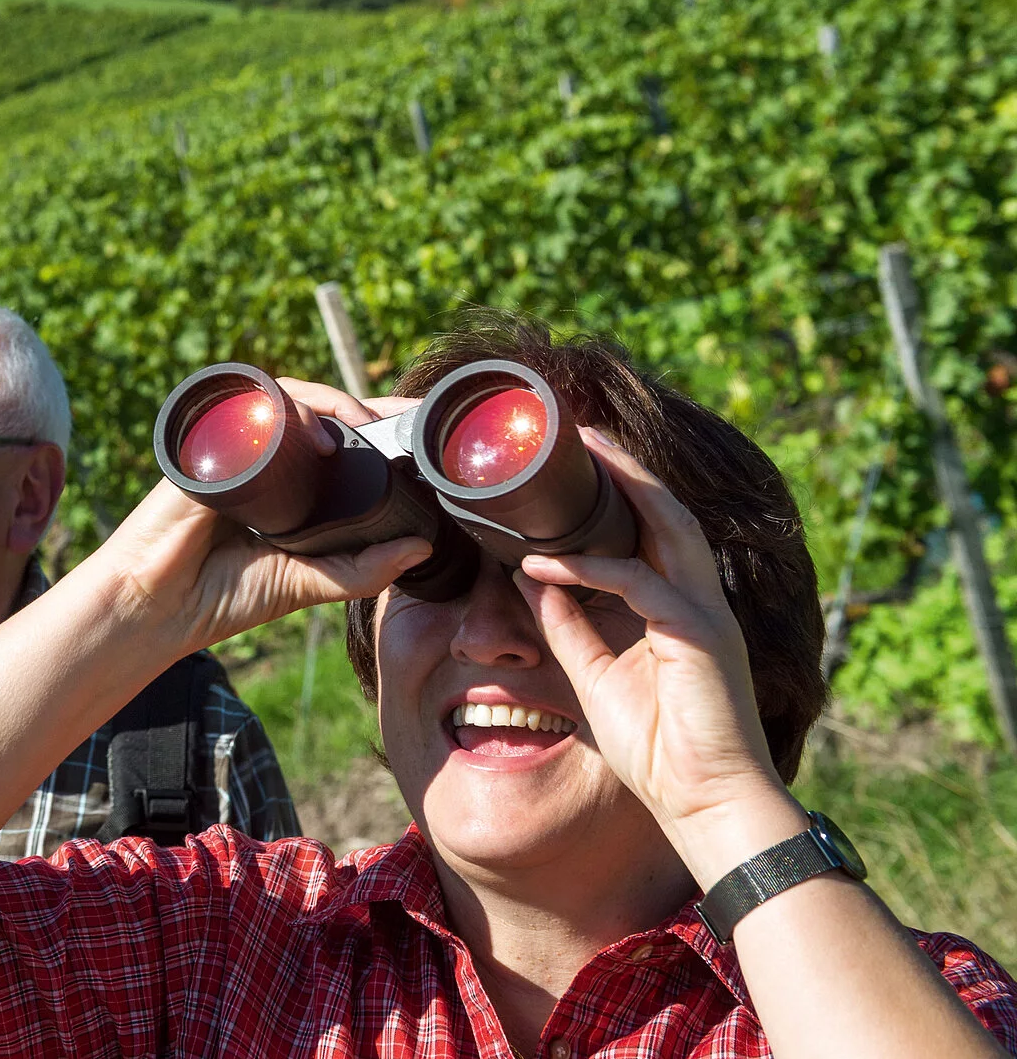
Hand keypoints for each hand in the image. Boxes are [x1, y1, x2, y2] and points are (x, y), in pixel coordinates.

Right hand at [92, 379, 432, 655]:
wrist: (153, 608)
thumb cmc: (218, 597)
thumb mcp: (306, 584)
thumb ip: (361, 570)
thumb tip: (422, 546)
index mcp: (286, 488)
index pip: (336, 444)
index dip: (377, 430)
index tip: (419, 433)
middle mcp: (261, 460)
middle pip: (316, 412)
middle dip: (365, 405)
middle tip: (404, 419)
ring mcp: (232, 447)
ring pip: (287, 398)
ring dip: (329, 402)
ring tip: (362, 424)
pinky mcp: (205, 445)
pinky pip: (248, 408)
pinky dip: (285, 408)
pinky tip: (314, 432)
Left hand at [515, 430, 800, 882]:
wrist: (708, 804)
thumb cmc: (660, 751)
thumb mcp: (596, 677)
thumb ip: (567, 625)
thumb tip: (529, 577)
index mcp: (679, 608)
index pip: (650, 533)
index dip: (619, 494)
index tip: (575, 465)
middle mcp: (698, 601)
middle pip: (666, 512)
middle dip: (627, 469)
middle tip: (582, 433)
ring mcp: (705, 614)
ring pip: (667, 528)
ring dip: (623, 489)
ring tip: (579, 458)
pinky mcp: (699, 636)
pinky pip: (640, 583)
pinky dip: (591, 566)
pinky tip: (546, 560)